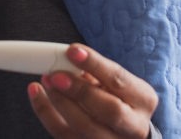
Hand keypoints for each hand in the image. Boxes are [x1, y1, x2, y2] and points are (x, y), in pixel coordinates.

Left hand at [28, 44, 158, 138]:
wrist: (126, 131)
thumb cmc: (119, 99)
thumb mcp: (117, 83)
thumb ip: (96, 72)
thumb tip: (68, 57)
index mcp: (143, 99)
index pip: (119, 80)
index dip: (94, 64)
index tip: (72, 50)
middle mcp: (134, 126)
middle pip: (108, 110)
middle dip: (79, 91)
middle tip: (56, 75)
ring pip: (85, 128)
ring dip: (60, 103)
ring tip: (45, 81)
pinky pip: (64, 135)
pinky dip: (46, 114)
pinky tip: (37, 95)